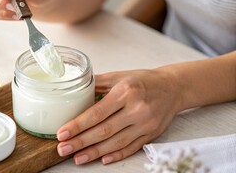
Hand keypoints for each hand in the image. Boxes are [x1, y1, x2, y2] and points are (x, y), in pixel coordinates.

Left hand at [56, 69, 180, 164]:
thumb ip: (97, 83)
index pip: (97, 112)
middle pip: (104, 131)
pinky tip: (102, 159)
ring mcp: (145, 124)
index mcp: (125, 92)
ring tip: (77, 157)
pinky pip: (131, 148)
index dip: (78, 125)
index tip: (62, 133)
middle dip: (80, 142)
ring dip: (94, 152)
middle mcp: (136, 109)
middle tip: (63, 148)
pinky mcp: (151, 134)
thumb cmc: (144, 80)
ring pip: (116, 143)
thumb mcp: (120, 76)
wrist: (173, 87)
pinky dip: (116, 155)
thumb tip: (74, 90)